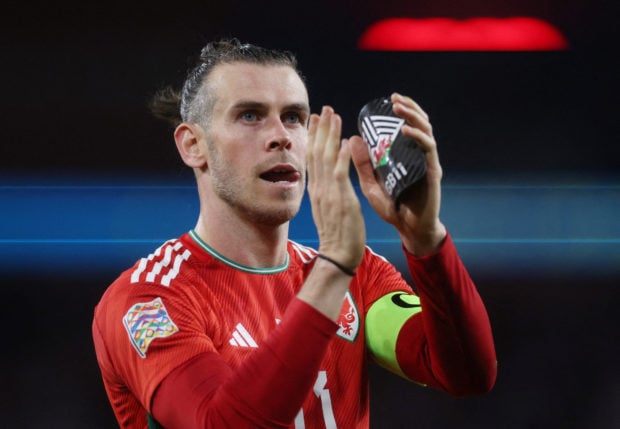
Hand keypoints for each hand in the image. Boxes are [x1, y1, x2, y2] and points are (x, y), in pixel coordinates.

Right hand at [307, 106, 365, 269]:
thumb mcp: (329, 209)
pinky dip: (342, 156)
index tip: (315, 120)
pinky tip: (345, 141)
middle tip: (324, 108)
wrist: (338, 255)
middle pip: (316, 152)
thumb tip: (329, 178)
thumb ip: (328, 191)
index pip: (312, 158)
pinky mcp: (341, 199)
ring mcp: (328, 193)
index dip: (313, 137)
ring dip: (330, 135)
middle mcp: (319, 188)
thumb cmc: (338, 235)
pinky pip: (340, 173)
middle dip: (320, 129)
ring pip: (326, 158)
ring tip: (334, 116)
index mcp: (317, 190)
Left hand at [350, 93, 445, 255]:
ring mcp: (426, 162)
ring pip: (425, 131)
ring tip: (399, 107)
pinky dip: (418, 137)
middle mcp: (417, 156)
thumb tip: (352, 137)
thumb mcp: (371, 184)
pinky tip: (406, 130)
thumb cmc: (392, 207)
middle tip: (394, 97)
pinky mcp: (432, 172)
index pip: (403, 127)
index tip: (385, 100)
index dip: (396, 112)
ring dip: (413, 116)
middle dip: (407, 107)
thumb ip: (363, 163)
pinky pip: (428, 149)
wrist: (409, 229)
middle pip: (417, 123)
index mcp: (403, 156)